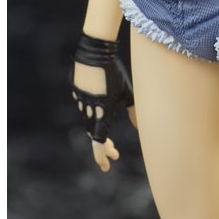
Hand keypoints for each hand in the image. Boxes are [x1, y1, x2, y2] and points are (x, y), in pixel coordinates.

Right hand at [71, 35, 136, 171]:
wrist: (95, 53)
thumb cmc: (115, 73)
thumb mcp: (127, 93)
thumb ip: (134, 111)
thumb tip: (140, 128)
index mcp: (101, 112)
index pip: (99, 142)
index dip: (102, 155)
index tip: (107, 165)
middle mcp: (89, 110)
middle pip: (94, 134)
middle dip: (104, 146)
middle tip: (114, 152)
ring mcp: (81, 100)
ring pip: (88, 121)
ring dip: (98, 131)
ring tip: (110, 137)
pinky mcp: (77, 90)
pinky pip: (84, 106)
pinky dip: (92, 113)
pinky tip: (101, 108)